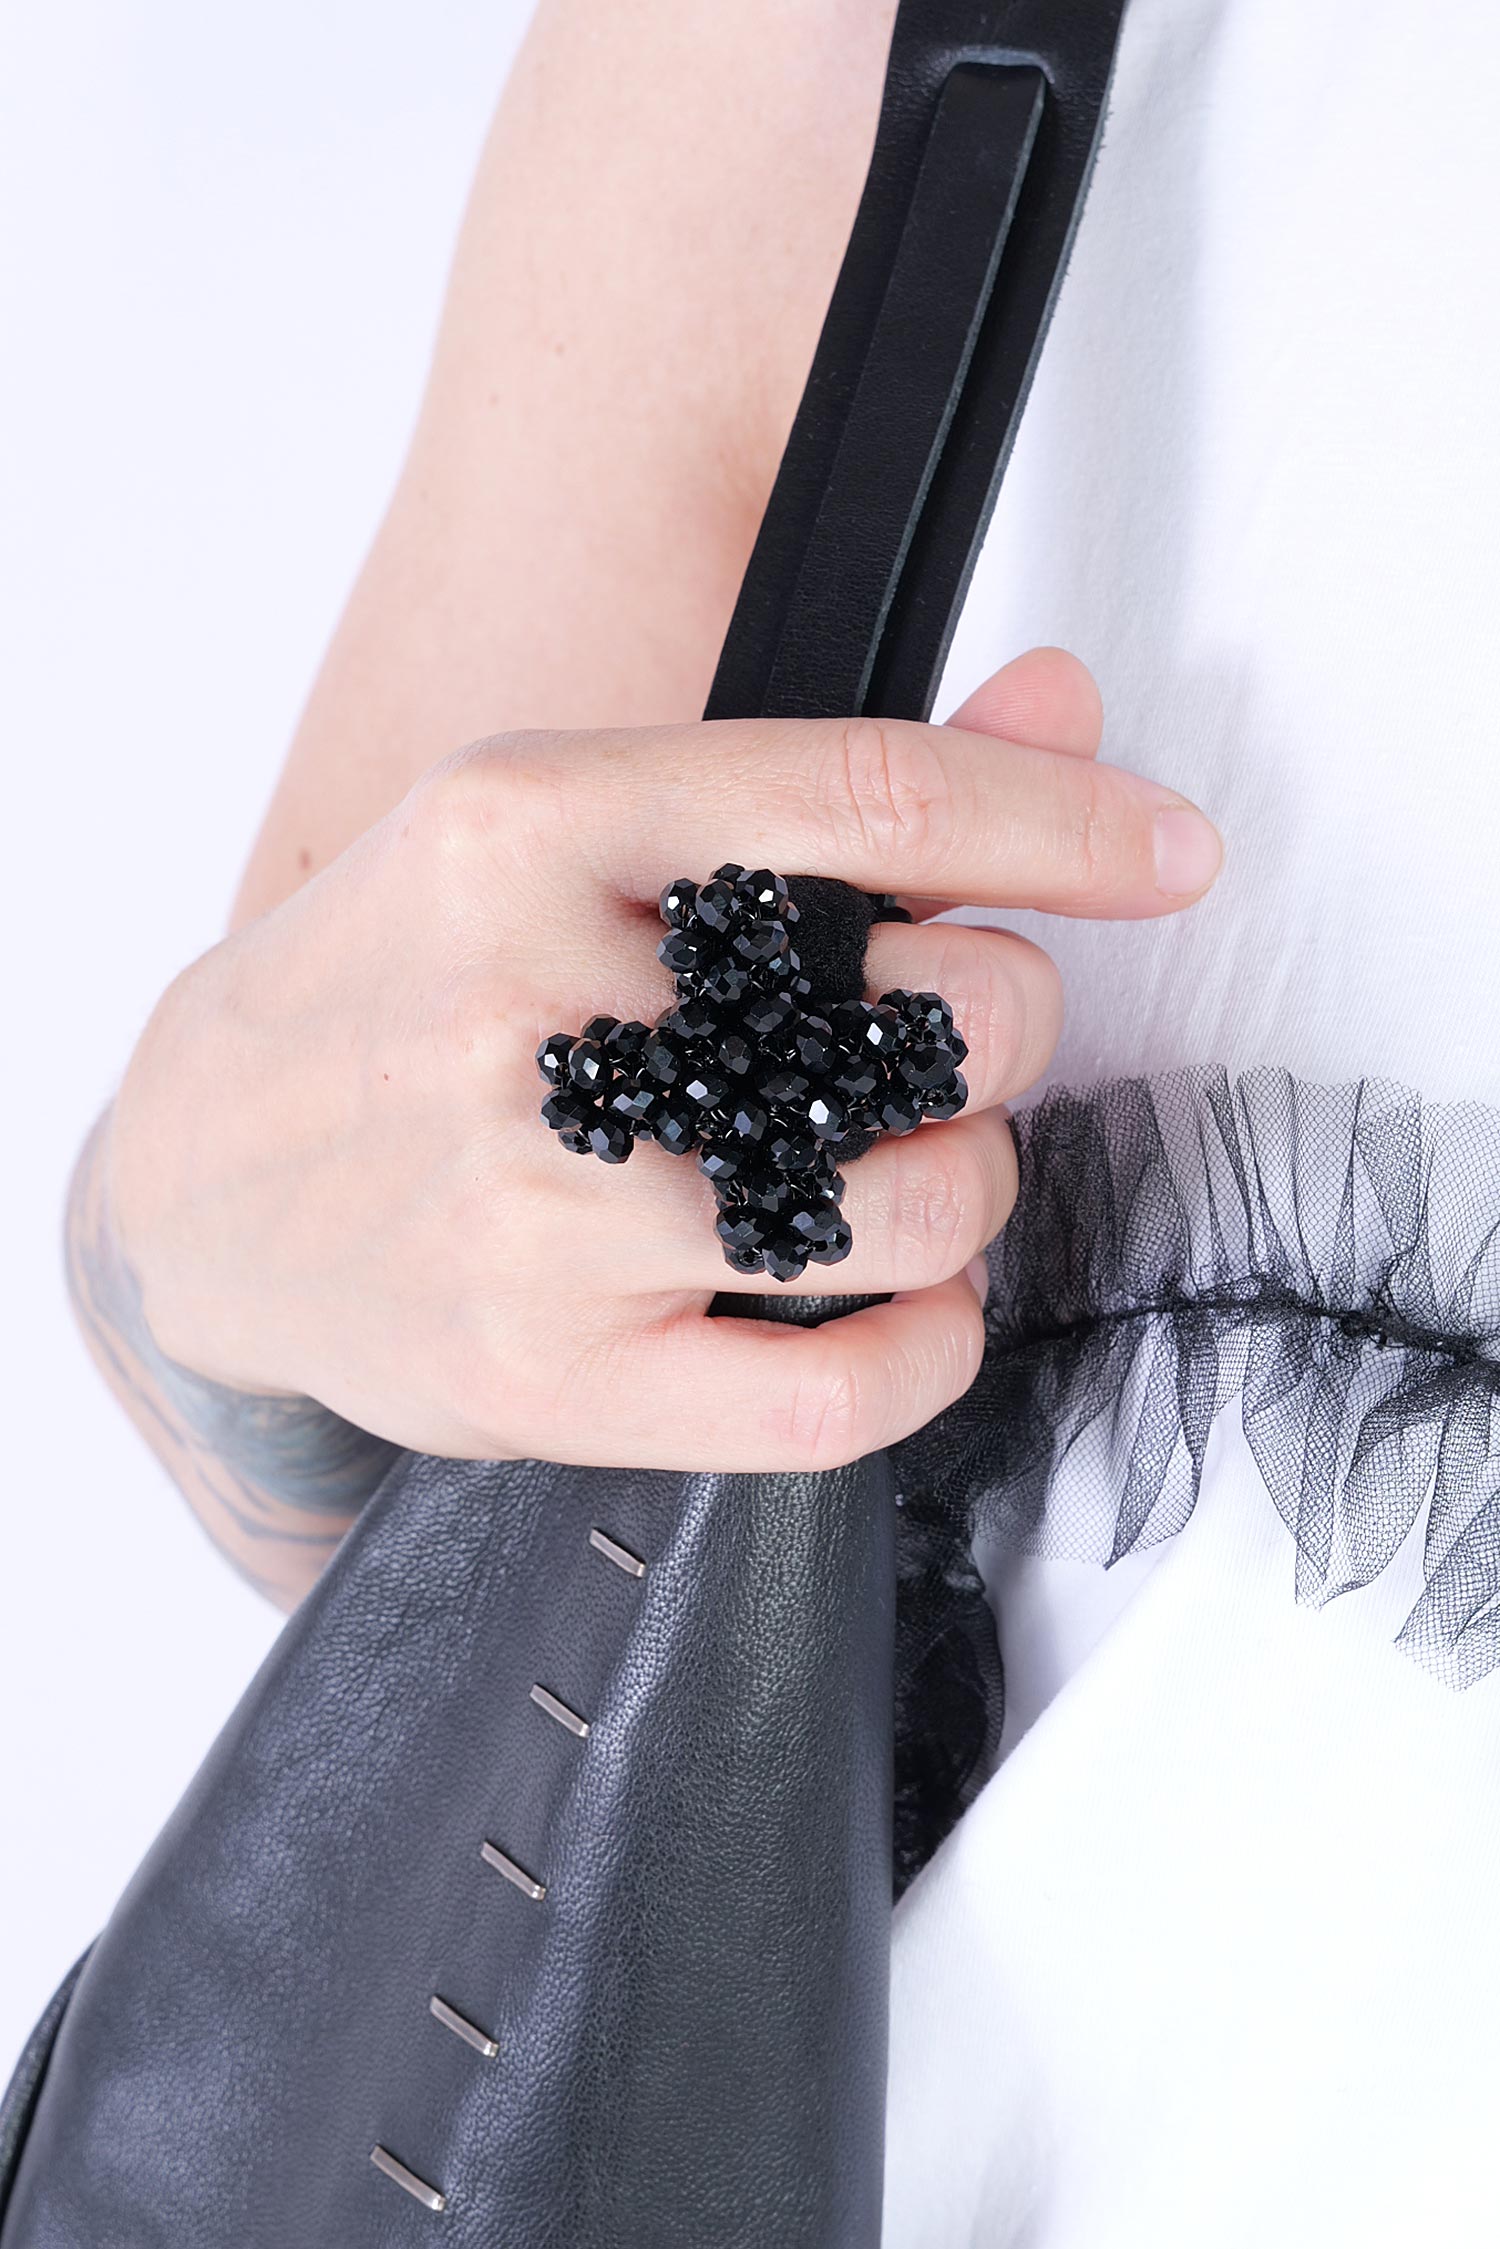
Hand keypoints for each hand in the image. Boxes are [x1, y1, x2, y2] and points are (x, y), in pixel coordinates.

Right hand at [109, 651, 1221, 1473]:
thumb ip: (823, 784)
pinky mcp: (548, 1377)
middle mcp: (528, 1010)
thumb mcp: (564, 828)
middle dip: (1007, 1023)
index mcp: (530, 823)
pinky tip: (915, 1300)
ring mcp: (537, 1210)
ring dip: (974, 1183)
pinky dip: (937, 1347)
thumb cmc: (407, 989)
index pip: (868, 800)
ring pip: (908, 1205)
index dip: (1064, 826)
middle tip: (957, 1033)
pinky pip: (842, 1396)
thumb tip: (1064, 707)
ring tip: (917, 1160)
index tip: (1169, 853)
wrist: (206, 1182)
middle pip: (925, 1015)